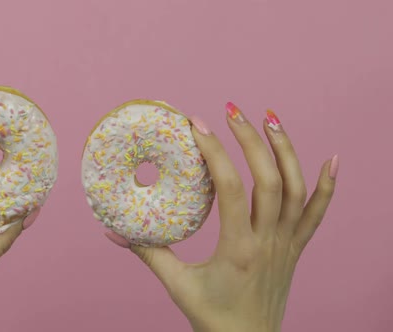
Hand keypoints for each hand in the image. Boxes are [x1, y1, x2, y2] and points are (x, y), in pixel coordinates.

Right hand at [105, 103, 337, 331]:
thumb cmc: (213, 318)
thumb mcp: (177, 286)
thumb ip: (147, 254)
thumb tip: (113, 232)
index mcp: (238, 248)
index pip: (231, 189)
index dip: (215, 153)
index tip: (197, 125)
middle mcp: (268, 241)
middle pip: (268, 180)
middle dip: (250, 139)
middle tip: (231, 110)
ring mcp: (286, 244)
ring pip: (296, 190)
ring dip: (286, 151)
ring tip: (270, 119)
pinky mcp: (295, 249)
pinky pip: (317, 215)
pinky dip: (328, 187)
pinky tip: (332, 160)